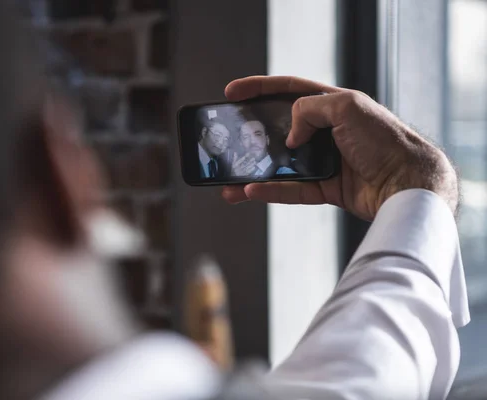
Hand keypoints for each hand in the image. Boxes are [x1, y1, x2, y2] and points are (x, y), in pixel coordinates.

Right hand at [222, 76, 457, 219]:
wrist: (408, 183)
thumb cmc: (385, 140)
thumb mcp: (348, 107)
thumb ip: (310, 110)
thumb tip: (290, 135)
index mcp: (333, 105)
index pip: (288, 91)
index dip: (259, 89)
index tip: (232, 93)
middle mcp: (327, 132)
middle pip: (280, 130)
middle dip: (251, 134)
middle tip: (228, 137)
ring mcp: (325, 161)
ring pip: (281, 165)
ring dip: (254, 172)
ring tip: (229, 178)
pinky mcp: (327, 188)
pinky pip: (292, 190)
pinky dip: (271, 190)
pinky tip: (250, 191)